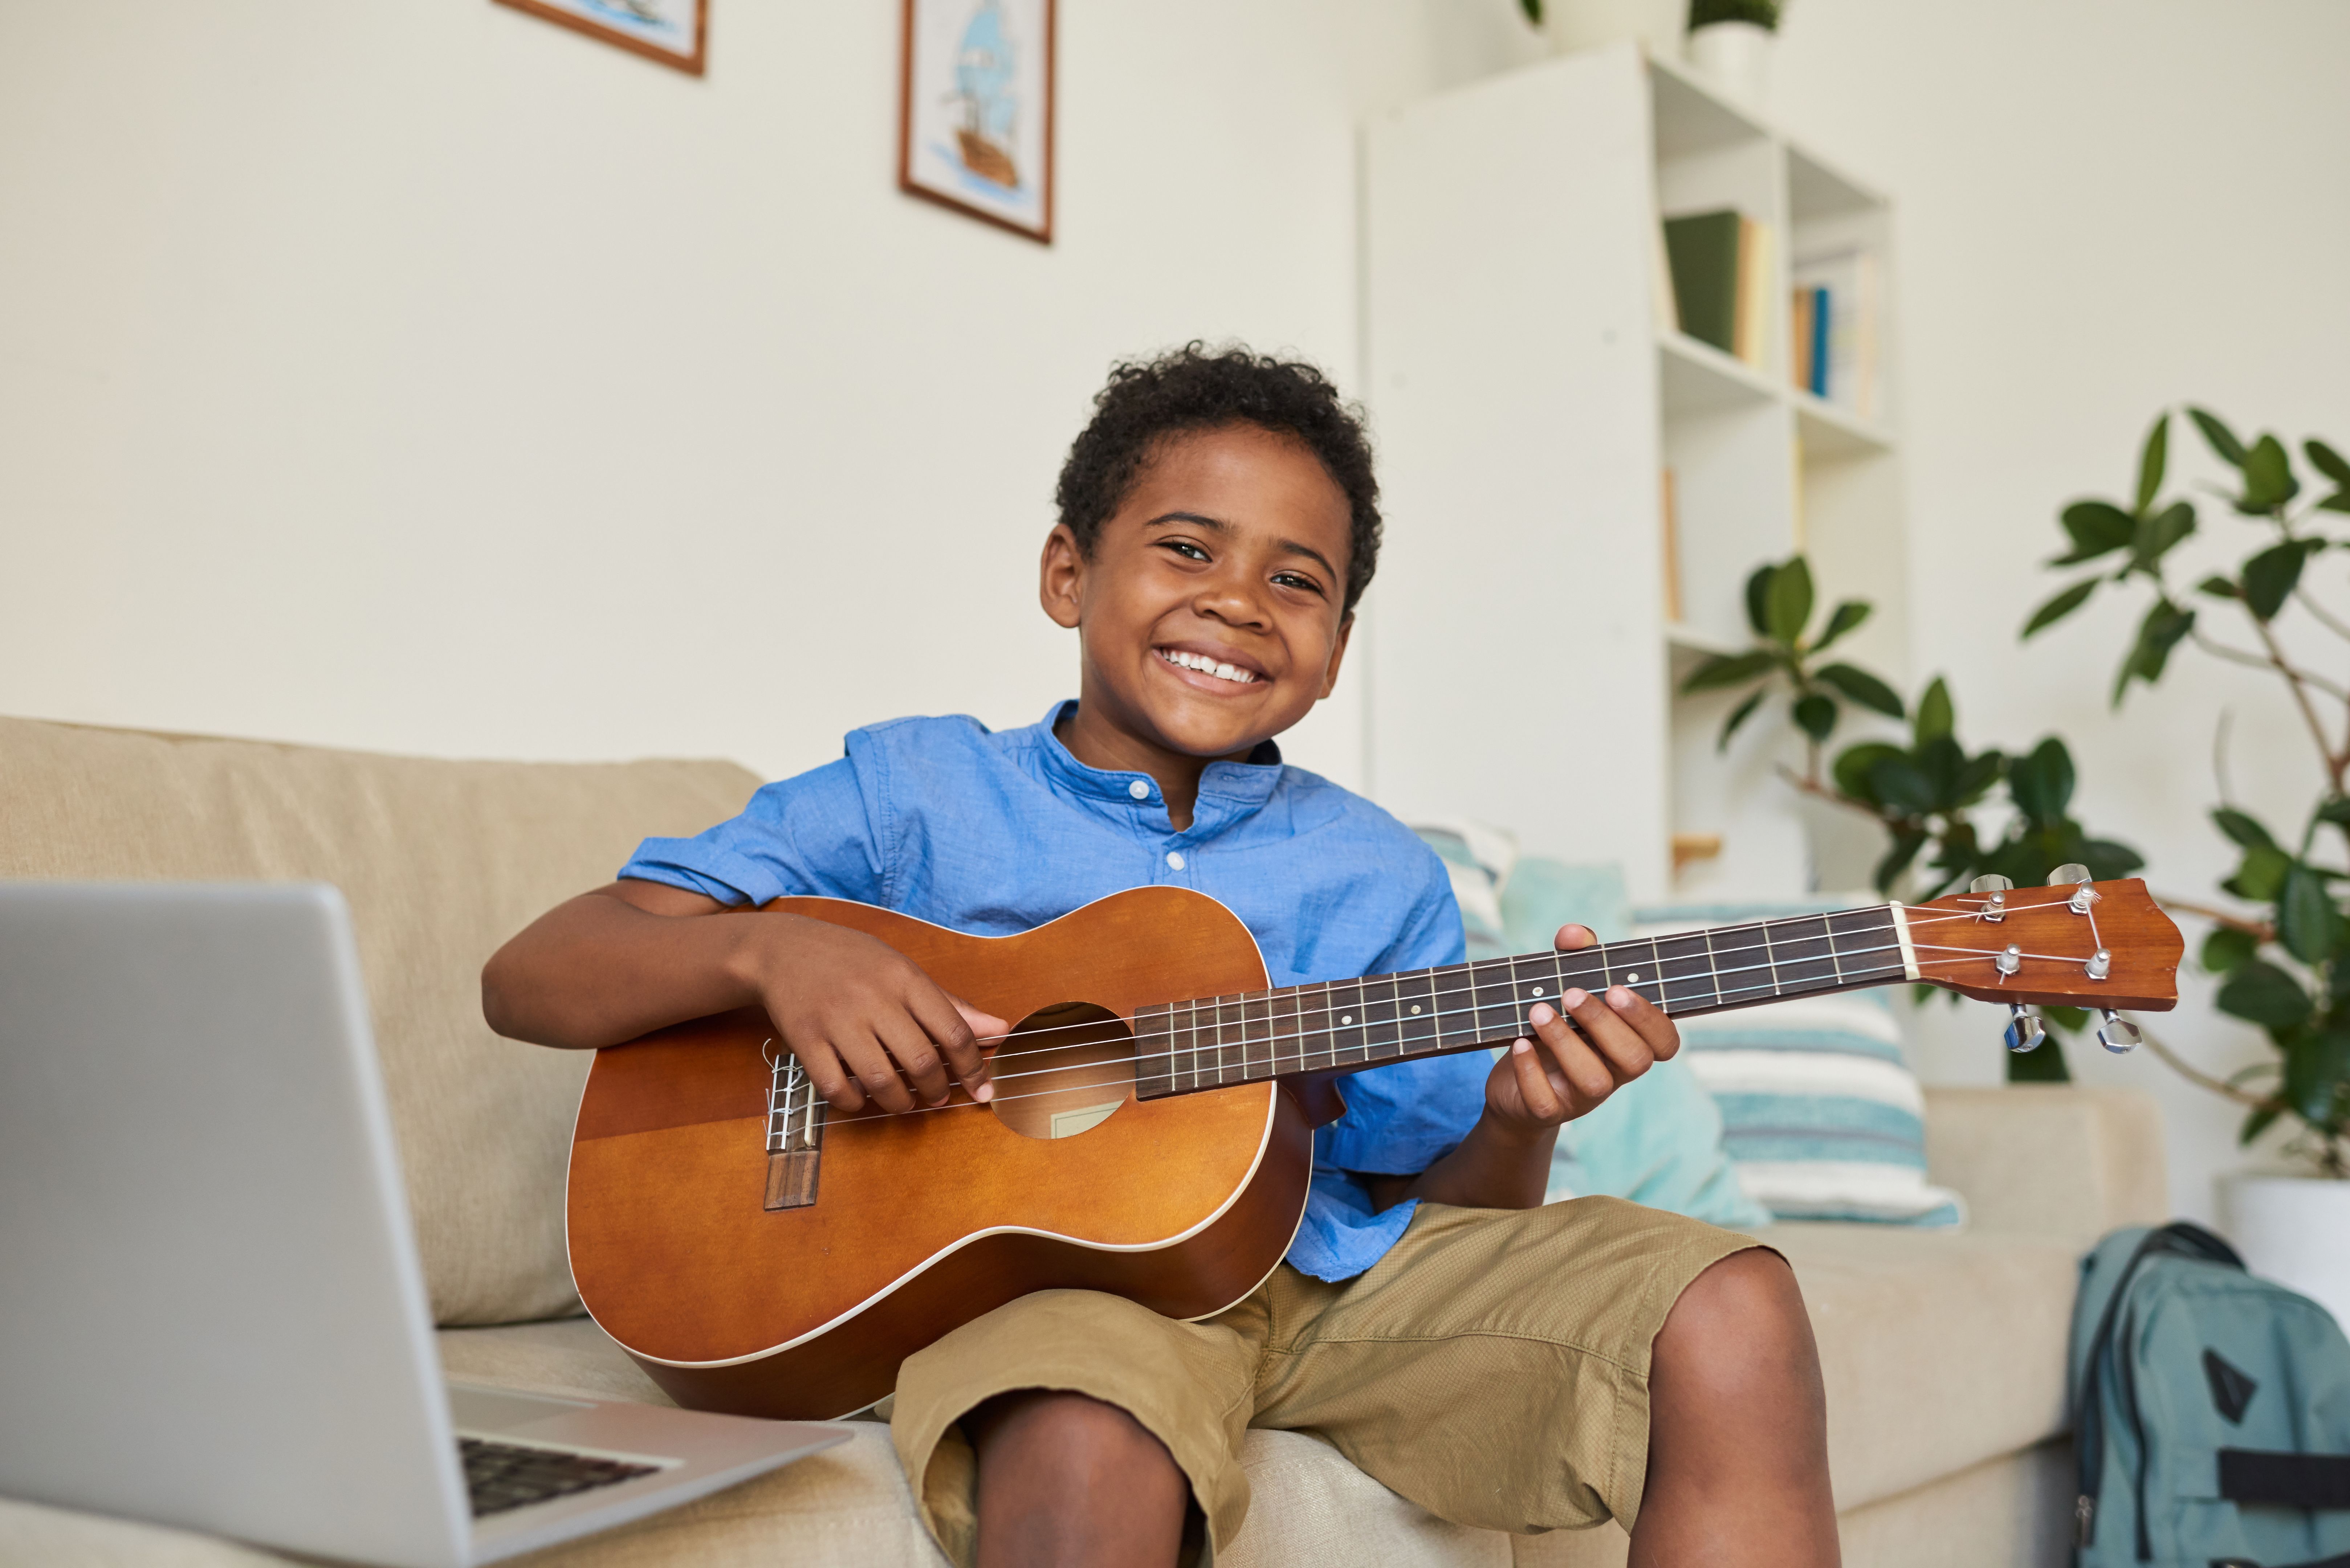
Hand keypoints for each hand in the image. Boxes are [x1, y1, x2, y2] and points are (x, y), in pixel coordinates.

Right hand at [739, 913, 1005, 1114]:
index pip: (953, 1031)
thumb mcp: (904, 970)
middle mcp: (874, 999)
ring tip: (905, 1102)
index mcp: (905, 979)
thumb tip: (998, 1029)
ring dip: (900, 1103)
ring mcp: (837, 1020)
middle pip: (920, 1060)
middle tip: (938, 1096)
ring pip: (881, 1080)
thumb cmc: (853, 961)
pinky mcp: (805, 1039)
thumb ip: (950, 1004)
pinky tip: (862, 1098)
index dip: (973, 1067)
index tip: (982, 1088)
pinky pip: (836, 1087)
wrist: (784, 949)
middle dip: (937, 1089)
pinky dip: (854, 1103)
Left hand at [1483, 923, 1680, 1132]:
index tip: (1617, 989)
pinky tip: (1519, 1043)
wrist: (1512, 1085)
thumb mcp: (1566, 991)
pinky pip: (1547, 1102)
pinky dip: (1531, 1071)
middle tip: (1572, 993)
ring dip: (1566, 1042)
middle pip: (1634, 1060)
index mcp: (1627, 1043)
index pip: (1665, 1042)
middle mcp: (1613, 1073)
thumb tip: (1574, 934)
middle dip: (1605, 1023)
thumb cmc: (1553, 1029)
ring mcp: (1582, 1097)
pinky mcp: (1547, 1111)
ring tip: (1538, 1011)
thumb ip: (1576, 958)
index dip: (1650, 1019)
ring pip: (1594, 1081)